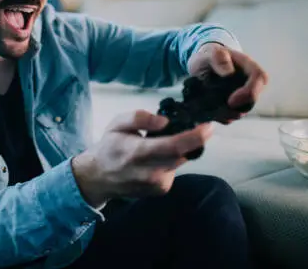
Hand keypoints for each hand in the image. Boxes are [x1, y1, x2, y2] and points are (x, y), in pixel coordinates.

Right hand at [71, 110, 213, 206]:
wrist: (98, 177)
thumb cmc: (109, 147)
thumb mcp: (116, 124)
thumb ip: (139, 118)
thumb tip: (165, 121)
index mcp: (137, 153)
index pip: (174, 146)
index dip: (195, 136)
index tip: (208, 126)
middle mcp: (149, 172)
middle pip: (183, 154)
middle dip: (190, 140)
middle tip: (186, 127)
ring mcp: (156, 184)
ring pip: (180, 161)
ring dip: (178, 150)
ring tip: (159, 144)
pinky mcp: (160, 190)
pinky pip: (175, 170)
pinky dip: (171, 161)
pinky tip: (155, 159)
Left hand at [187, 43, 268, 123]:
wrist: (202, 64)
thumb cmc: (210, 56)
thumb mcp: (212, 53)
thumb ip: (219, 58)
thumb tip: (228, 73)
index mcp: (250, 68)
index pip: (259, 79)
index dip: (249, 93)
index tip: (231, 101)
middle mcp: (250, 84)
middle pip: (251, 101)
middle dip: (235, 108)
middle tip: (217, 109)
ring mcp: (242, 96)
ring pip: (241, 111)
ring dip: (226, 113)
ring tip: (209, 108)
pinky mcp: (233, 106)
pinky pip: (231, 116)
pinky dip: (220, 116)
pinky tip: (209, 111)